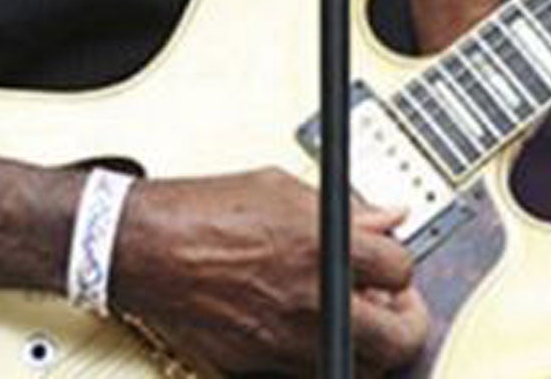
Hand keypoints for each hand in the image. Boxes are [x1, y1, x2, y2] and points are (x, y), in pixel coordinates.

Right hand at [109, 167, 428, 375]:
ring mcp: (284, 341)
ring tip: (355, 318)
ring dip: (367, 344)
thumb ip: (346, 208)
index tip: (390, 260)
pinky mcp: (255, 364)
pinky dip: (317, 350)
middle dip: (407, 321)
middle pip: (399, 337)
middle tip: (396, 305)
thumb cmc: (203, 211)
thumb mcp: (282, 189)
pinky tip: (306, 324)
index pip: (401, 268)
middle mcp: (310, 301)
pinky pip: (305, 369)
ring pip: (358, 366)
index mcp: (323, 248)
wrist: (143, 248)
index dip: (400, 262)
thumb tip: (387, 217)